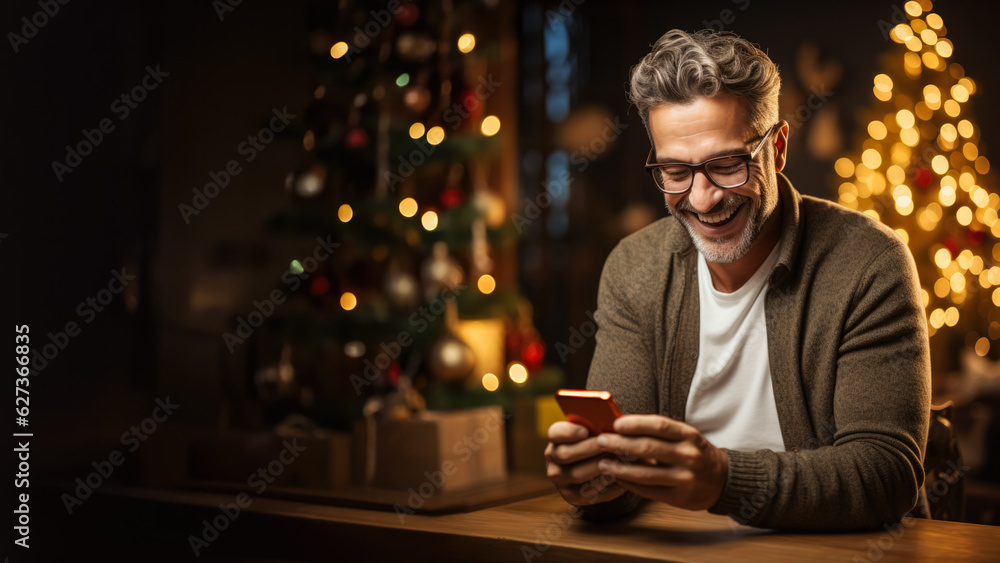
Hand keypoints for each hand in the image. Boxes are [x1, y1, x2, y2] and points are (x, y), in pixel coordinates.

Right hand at [544, 421, 626, 505]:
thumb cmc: (598, 442)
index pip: (555, 433)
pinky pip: (585, 493)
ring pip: (576, 474)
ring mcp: (559, 477)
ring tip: (618, 462)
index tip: (585, 430)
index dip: (568, 432)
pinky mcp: (569, 494)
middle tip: (610, 445)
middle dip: (590, 449)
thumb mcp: (595, 431)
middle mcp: (552, 457)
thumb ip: (598, 428)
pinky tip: (619, 479)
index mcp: (556, 437)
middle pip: (565, 454)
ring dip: (599, 467)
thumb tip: (611, 427)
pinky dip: (603, 486)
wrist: (594, 466)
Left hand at [594, 414, 727, 510]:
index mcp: (689, 436)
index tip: (615, 423)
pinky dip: (629, 484)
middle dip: (620, 444)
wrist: (722, 481)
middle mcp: (688, 456)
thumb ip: (659, 432)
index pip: (660, 425)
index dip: (636, 423)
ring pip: (644, 473)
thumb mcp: (686, 437)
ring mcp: (684, 478)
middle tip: (600, 441)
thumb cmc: (696, 453)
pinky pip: (647, 491)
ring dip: (619, 468)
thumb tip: (622, 427)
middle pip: (648, 448)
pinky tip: (617, 478)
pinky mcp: (678, 497)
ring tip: (602, 463)